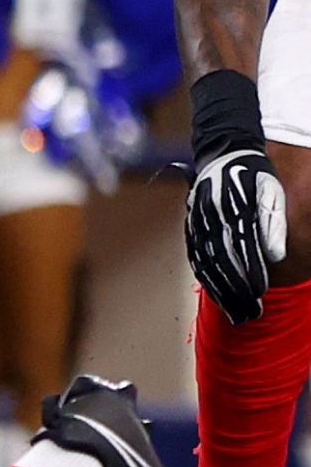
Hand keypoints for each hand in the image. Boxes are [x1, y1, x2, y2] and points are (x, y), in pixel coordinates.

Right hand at [188, 148, 287, 324]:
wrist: (223, 152)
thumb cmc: (253, 174)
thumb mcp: (271, 192)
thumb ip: (274, 223)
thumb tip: (276, 255)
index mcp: (233, 211)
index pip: (242, 250)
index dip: (250, 275)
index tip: (259, 295)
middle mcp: (211, 219)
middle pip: (222, 262)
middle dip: (235, 291)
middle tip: (248, 314)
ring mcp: (198, 223)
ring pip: (206, 263)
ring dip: (220, 290)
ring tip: (234, 312)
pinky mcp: (192, 226)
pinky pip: (195, 255)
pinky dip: (205, 277)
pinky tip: (214, 291)